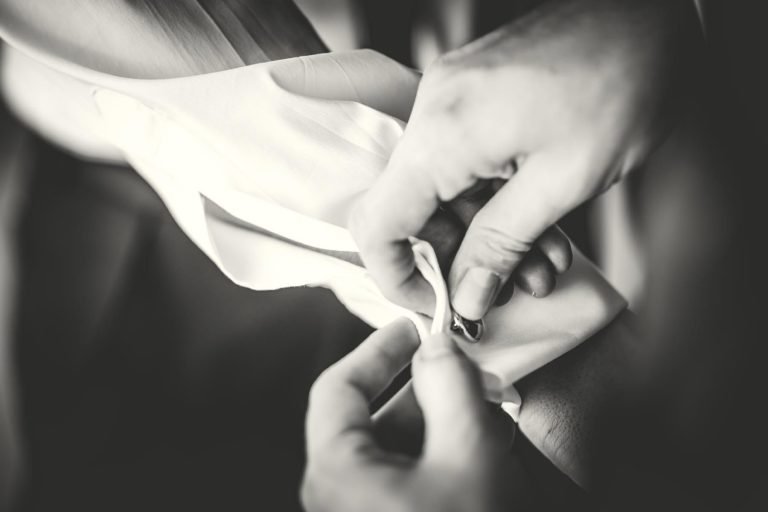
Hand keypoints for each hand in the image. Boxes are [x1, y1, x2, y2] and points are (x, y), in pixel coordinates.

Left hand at [301, 320, 526, 511]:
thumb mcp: (466, 455)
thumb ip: (450, 387)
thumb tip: (439, 346)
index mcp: (336, 470)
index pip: (338, 388)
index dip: (377, 351)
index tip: (412, 330)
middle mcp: (337, 494)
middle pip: (370, 417)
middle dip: (424, 390)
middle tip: (468, 373)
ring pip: (394, 448)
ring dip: (440, 422)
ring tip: (488, 414)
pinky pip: (408, 477)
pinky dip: (441, 455)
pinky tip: (482, 452)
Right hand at [351, 0, 695, 319]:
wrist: (652, 10)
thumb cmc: (623, 80)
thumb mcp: (564, 181)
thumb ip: (503, 245)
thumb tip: (467, 297)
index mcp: (444, 133)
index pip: (378, 225)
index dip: (399, 278)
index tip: (439, 305)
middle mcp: (434, 111)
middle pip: (413, 211)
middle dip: (462, 259)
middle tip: (514, 286)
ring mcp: (451, 99)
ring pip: (445, 191)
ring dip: (489, 234)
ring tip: (544, 260)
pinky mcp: (472, 95)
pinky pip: (465, 163)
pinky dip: (496, 199)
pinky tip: (542, 225)